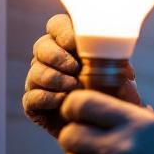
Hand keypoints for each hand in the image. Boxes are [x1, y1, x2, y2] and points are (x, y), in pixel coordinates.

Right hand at [22, 14, 139, 136]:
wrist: (106, 127)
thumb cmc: (114, 96)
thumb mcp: (121, 77)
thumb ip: (118, 63)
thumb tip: (121, 60)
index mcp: (68, 45)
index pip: (57, 26)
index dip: (62, 31)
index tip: (74, 43)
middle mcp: (50, 60)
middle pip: (41, 47)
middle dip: (57, 56)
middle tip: (75, 68)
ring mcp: (39, 82)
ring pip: (35, 71)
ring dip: (54, 77)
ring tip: (74, 86)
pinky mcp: (34, 105)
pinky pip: (31, 97)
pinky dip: (47, 97)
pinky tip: (63, 100)